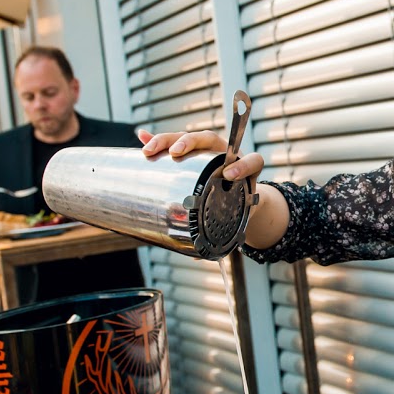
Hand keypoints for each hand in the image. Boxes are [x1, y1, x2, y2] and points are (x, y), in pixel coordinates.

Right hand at [138, 130, 287, 248]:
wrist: (239, 197)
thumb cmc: (236, 207)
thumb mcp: (232, 218)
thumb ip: (221, 233)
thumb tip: (195, 256)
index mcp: (246, 170)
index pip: (251, 160)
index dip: (244, 165)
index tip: (230, 175)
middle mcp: (226, 155)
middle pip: (209, 139)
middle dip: (190, 142)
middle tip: (176, 152)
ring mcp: (208, 150)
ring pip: (188, 138)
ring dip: (167, 140)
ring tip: (149, 150)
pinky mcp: (192, 151)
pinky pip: (173, 142)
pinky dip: (156, 140)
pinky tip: (141, 138)